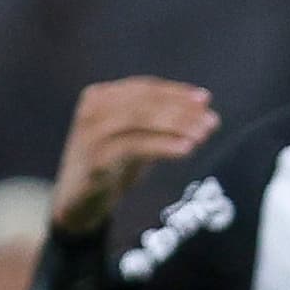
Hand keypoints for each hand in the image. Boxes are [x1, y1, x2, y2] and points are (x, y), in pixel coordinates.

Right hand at [51, 77, 219, 234]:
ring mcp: (92, 132)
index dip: (176, 92)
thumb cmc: (111, 166)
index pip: (144, 87)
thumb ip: (160, 123)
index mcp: (101, 96)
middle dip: (181, 110)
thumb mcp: (135, 137)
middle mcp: (93, 109)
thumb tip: (203, 111)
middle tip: (211, 121)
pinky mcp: (96, 158)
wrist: (78, 202)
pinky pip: (135, 146)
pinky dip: (163, 146)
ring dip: (177, 126)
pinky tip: (186, 149)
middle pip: (144, 102)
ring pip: (141, 120)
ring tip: (204, 135)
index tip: (205, 99)